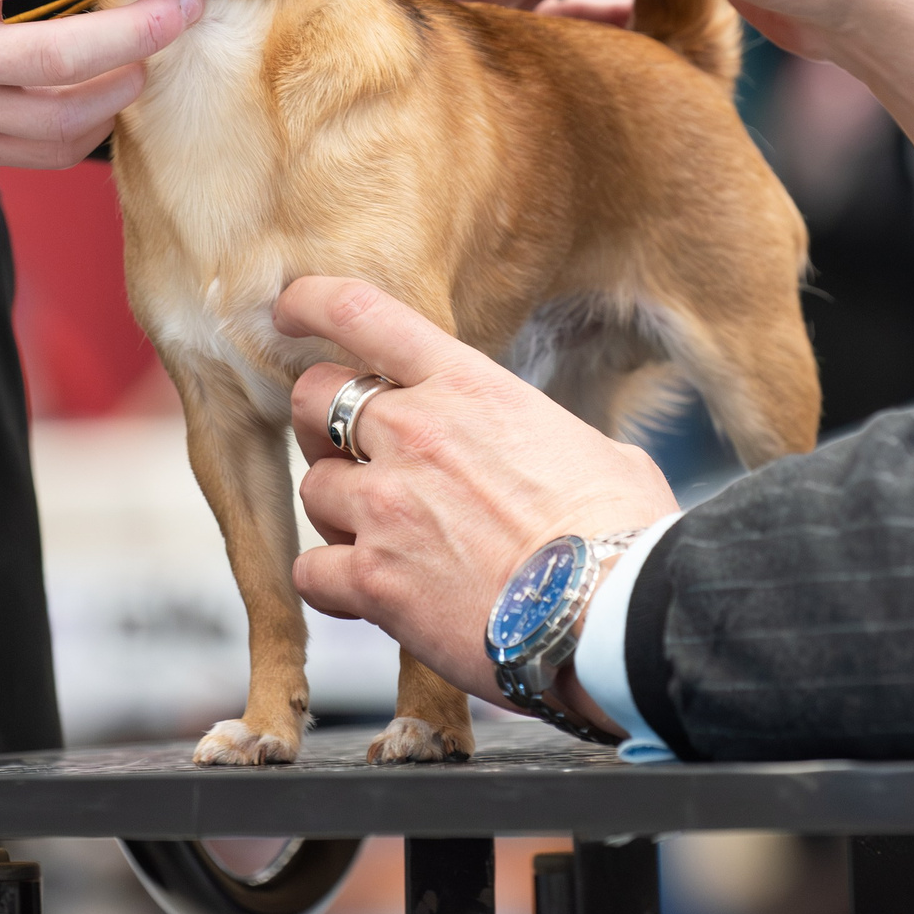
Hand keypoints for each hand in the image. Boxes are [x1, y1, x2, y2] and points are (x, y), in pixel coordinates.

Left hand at [280, 278, 676, 711]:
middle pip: (311, 398)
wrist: (614, 610)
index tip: (289, 307)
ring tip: (385, 540)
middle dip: (319, 423)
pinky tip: (369, 596)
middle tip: (349, 452)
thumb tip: (548, 459)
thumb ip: (538, 437)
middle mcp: (414, 432)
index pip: (362, 313)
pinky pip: (312, 573)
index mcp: (469, 385)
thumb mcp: (591, 448)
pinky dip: (332, 584)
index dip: (311, 302)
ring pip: (311, 489)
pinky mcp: (374, 580)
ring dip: (337, 513)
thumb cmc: (624, 532)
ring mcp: (386, 505)